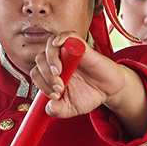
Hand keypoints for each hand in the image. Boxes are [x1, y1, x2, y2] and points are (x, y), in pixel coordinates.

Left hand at [31, 32, 146, 137]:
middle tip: (59, 87)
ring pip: (50, 46)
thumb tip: (48, 108)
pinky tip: (58, 44)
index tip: (55, 96)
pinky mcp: (81, 46)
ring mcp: (68, 52)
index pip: (36, 73)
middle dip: (46, 76)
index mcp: (52, 74)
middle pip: (40, 59)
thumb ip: (58, 110)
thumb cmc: (90, 95)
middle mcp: (58, 61)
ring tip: (58, 73)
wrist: (110, 90)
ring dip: (50, 59)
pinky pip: (68, 35)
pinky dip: (61, 37)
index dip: (41, 84)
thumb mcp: (71, 108)